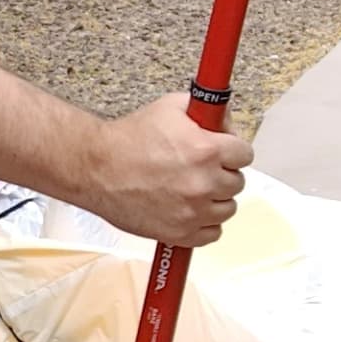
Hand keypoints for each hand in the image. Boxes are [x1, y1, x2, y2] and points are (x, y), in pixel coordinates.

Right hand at [77, 97, 250, 246]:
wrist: (95, 168)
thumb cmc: (127, 140)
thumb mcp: (171, 107)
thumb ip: (207, 110)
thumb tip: (225, 117)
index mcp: (206, 151)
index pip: (245, 154)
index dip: (232, 150)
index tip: (223, 151)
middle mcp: (203, 183)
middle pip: (237, 182)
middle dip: (223, 173)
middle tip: (203, 168)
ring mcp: (192, 211)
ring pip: (227, 209)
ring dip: (215, 199)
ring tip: (194, 189)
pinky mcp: (179, 233)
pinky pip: (211, 234)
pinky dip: (204, 224)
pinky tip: (190, 210)